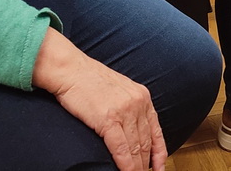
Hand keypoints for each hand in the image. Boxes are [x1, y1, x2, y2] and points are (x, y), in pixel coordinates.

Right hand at [33, 28, 166, 170]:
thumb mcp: (119, 91)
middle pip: (146, 143)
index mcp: (142, 97)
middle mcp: (138, 103)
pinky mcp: (108, 119)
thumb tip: (133, 132)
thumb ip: (129, 108)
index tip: (160, 168)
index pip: (156, 131)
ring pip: (135, 148)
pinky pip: (121, 148)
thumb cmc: (90, 81)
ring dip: (136, 167)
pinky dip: (124, 165)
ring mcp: (124, 111)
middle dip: (145, 164)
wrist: (71, 70)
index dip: (159, 154)